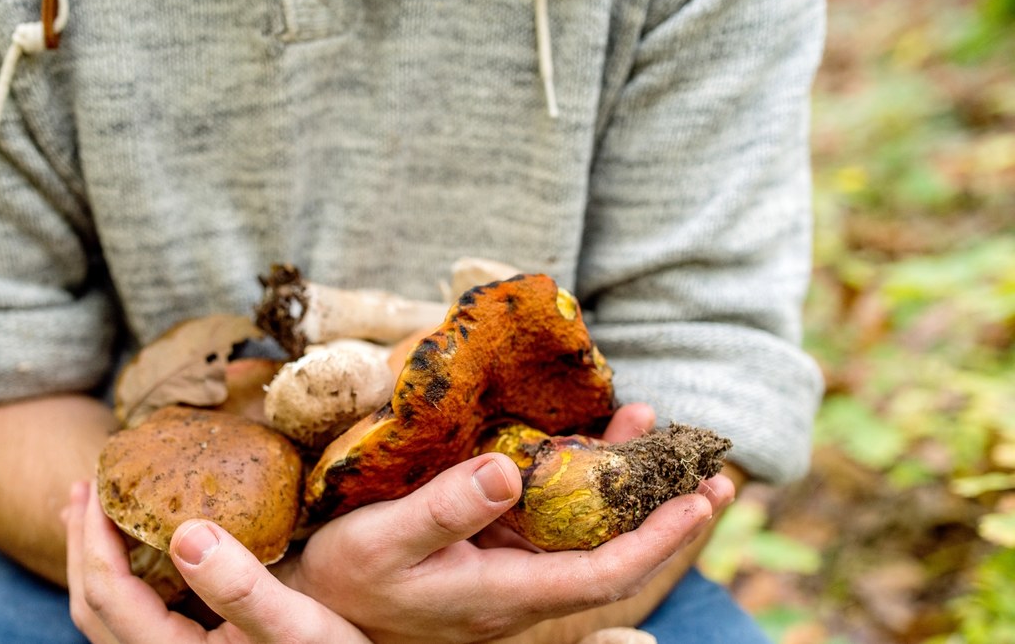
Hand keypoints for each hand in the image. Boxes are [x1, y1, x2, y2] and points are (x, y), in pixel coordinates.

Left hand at [63, 480, 369, 643]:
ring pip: (110, 617)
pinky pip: (137, 618)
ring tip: (96, 513)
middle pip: (94, 608)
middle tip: (84, 488)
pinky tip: (147, 551)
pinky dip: (127, 578)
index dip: (95, 537)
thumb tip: (183, 530)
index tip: (100, 483)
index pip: (108, 593)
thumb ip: (242, 586)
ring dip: (97, 561)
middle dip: (83, 545)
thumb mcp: (300, 626)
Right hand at [276, 404, 735, 643]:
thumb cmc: (350, 575)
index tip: (699, 500)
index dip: (657, 540)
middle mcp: (521, 589)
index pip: (603, 574)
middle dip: (666, 516)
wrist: (321, 603)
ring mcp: (511, 572)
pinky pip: (555, 520)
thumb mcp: (386, 540)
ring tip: (651, 432)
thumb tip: (508, 471)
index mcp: (504, 593)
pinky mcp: (496, 554)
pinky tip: (587, 444)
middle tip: (715, 472)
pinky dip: (580, 482)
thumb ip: (444, 509)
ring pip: (586, 534)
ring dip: (625, 489)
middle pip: (611, 556)